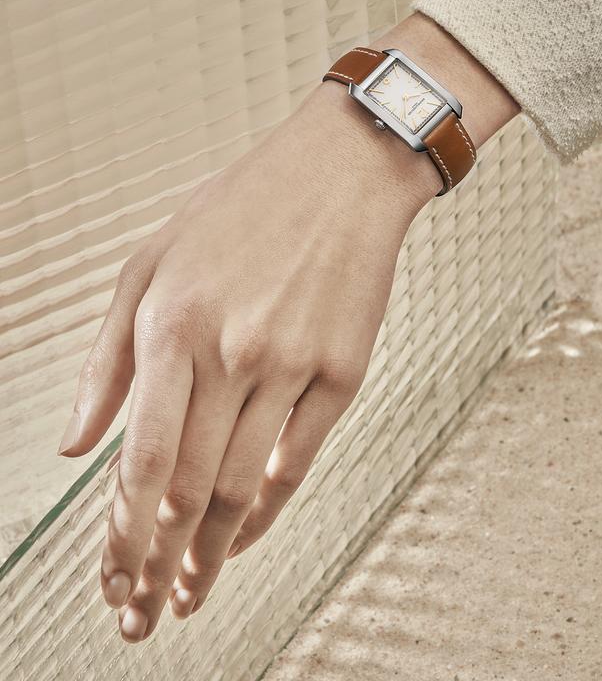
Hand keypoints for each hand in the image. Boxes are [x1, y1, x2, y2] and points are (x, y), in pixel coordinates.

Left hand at [58, 13, 517, 642]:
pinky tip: (248, 535)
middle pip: (192, 489)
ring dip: (215, 551)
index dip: (122, 535)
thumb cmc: (239, 208)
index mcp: (174, 324)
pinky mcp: (343, 371)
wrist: (340, 173)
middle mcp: (233, 352)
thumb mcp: (150, 261)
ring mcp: (293, 364)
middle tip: (145, 611)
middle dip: (162, 563)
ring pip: (245, 486)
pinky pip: (299, 459)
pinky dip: (268, 510)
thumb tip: (76, 445)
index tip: (114, 581)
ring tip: (192, 590)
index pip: (141, 460)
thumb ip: (107, 358)